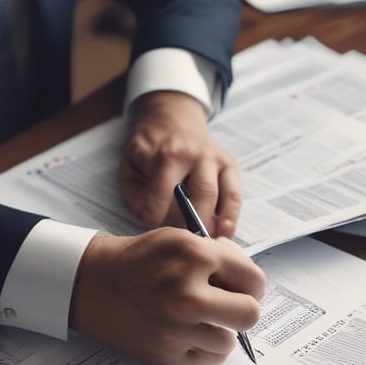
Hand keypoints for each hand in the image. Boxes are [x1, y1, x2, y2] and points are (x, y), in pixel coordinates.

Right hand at [69, 228, 264, 364]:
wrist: (93, 282)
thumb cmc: (141, 260)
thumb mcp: (180, 240)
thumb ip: (219, 257)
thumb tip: (250, 283)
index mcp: (195, 256)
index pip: (254, 281)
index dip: (250, 285)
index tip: (238, 287)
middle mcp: (188, 294)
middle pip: (250, 315)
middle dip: (242, 310)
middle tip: (226, 306)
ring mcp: (176, 328)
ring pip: (229, 341)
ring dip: (219, 331)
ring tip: (199, 319)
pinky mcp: (165, 353)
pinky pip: (208, 359)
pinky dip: (203, 348)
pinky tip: (187, 332)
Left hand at [119, 91, 241, 237]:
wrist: (173, 118)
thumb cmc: (149, 149)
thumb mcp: (130, 165)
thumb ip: (136, 193)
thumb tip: (154, 220)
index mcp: (166, 153)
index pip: (162, 192)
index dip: (156, 216)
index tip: (155, 230)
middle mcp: (194, 154)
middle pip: (198, 194)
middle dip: (190, 224)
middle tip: (183, 242)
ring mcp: (215, 158)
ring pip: (219, 195)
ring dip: (213, 224)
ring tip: (206, 245)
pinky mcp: (229, 164)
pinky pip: (235, 193)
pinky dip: (232, 216)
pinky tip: (226, 233)